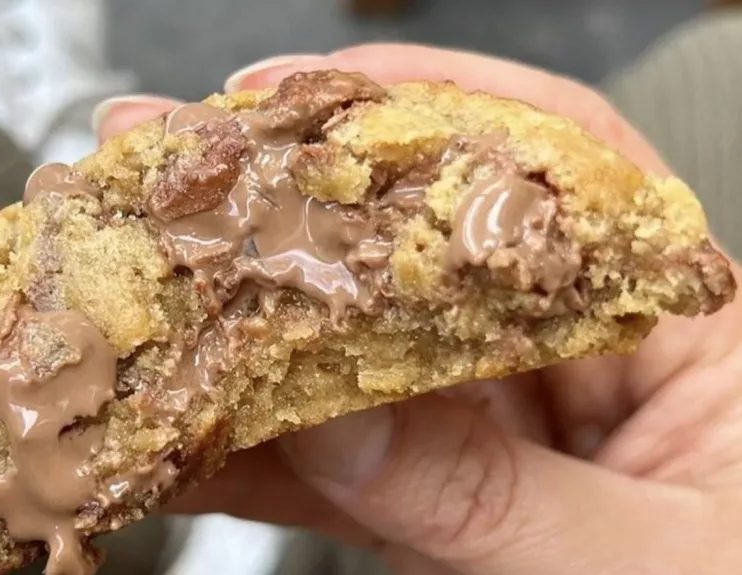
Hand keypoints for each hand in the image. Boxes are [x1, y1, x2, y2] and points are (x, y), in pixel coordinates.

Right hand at [92, 45, 741, 573]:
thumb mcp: (637, 559)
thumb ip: (488, 492)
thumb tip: (337, 430)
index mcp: (669, 340)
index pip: (563, 171)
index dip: (444, 107)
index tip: (324, 90)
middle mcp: (566, 365)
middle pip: (419, 253)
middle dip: (295, 210)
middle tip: (183, 174)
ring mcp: (485, 432)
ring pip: (351, 359)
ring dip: (242, 330)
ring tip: (145, 291)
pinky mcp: (430, 504)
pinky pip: (332, 468)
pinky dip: (252, 458)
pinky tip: (178, 437)